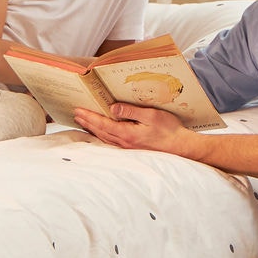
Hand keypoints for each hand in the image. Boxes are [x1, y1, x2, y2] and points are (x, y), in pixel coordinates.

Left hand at [73, 103, 196, 155]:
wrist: (181, 147)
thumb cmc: (169, 130)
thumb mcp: (151, 115)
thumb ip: (131, 111)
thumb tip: (113, 108)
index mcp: (127, 133)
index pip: (102, 124)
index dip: (89, 117)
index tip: (78, 110)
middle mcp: (124, 142)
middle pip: (100, 132)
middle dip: (87, 122)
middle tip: (76, 114)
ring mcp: (128, 147)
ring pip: (104, 138)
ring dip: (92, 129)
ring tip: (83, 122)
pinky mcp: (132, 149)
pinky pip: (111, 142)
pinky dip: (102, 136)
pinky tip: (100, 133)